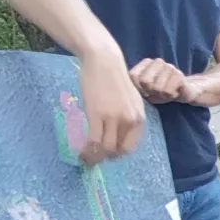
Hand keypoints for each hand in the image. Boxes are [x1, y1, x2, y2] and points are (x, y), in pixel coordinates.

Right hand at [78, 46, 145, 164]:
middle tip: (94, 157)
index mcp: (139, 118)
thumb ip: (127, 117)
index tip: (106, 154)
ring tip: (85, 158)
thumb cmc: (114, 78)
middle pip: (118, 151)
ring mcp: (114, 118)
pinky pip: (93, 140)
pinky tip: (80, 151)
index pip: (130, 147)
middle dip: (105, 158)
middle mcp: (130, 120)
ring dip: (94, 157)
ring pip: (105, 149)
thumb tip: (118, 134)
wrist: (104, 61)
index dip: (117, 154)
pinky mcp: (97, 115)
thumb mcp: (130, 100)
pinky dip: (86, 150)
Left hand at [130, 58, 186, 102]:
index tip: (146, 92)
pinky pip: (168, 91)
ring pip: (157, 88)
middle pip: (145, 82)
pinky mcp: (179, 75)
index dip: (139, 88)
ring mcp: (169, 66)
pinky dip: (170, 96)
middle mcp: (158, 62)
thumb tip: (124, 87)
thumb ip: (134, 85)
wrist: (185, 92)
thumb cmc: (161, 92)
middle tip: (158, 92)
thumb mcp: (145, 89)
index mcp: (147, 63)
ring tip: (167, 92)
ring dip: (162, 95)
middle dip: (151, 92)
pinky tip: (174, 92)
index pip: (133, 76)